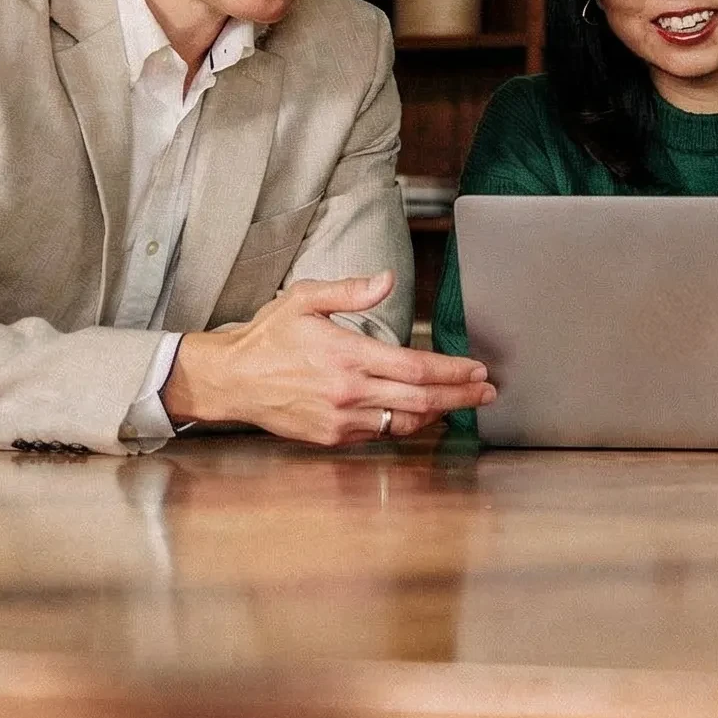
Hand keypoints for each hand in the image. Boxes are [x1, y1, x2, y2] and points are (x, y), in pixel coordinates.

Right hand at [160, 274, 495, 445]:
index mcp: (346, 355)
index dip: (452, 371)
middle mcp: (348, 392)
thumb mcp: (304, 300)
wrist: (231, 381)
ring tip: (462, 403)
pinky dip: (406, 423)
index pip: (415, 367)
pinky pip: (380, 433)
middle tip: (486, 391)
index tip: (476, 369)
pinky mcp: (332, 436)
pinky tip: (420, 413)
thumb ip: (349, 291)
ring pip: (404, 421)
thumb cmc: (268, 338)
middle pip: (421, 398)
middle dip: (460, 396)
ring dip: (439, 413)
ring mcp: (340, 419)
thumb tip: (386, 281)